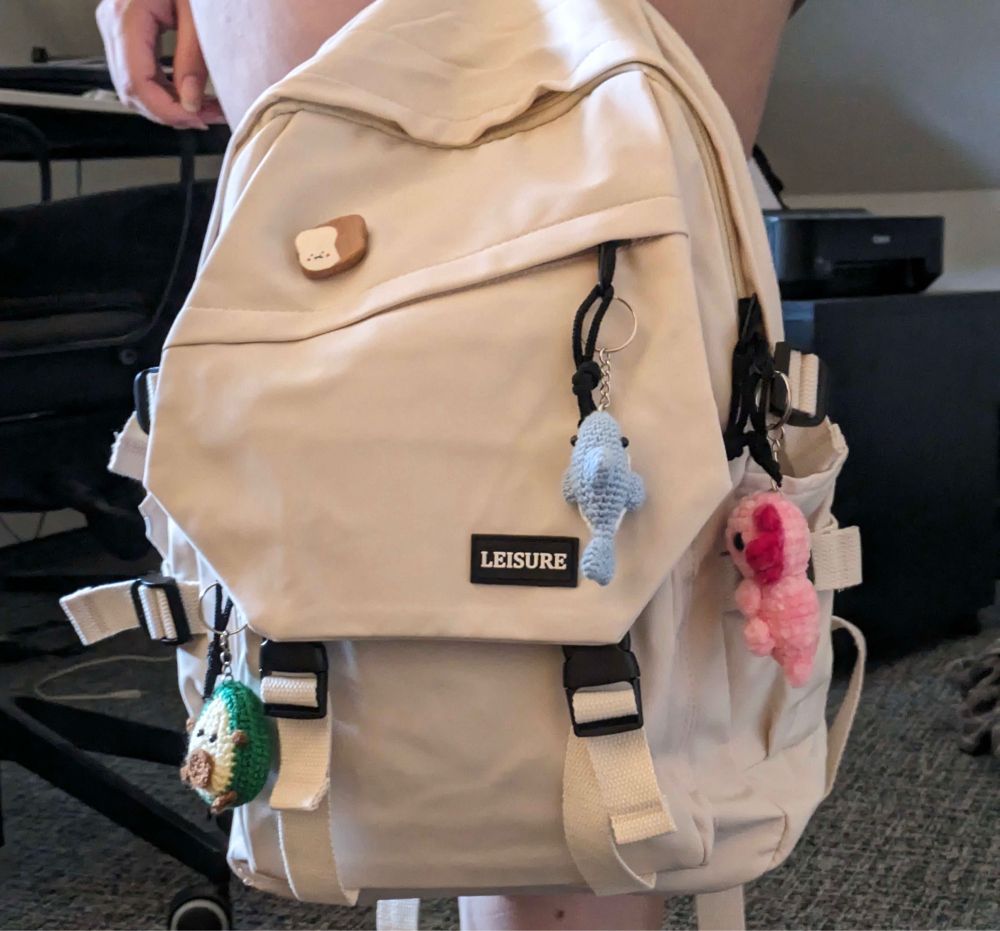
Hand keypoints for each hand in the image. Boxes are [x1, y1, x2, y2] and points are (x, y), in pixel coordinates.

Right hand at [97, 0, 225, 128]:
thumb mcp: (199, 15)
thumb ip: (194, 59)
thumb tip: (191, 102)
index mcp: (127, 15)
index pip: (137, 83)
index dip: (167, 111)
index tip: (197, 120)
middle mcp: (113, 21)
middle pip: (131, 89)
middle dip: (170, 112)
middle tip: (208, 118)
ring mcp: (116, 24)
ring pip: (134, 84)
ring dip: (169, 104)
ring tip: (205, 108)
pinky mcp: (127, 27)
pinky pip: (140, 70)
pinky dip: (165, 88)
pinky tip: (191, 94)